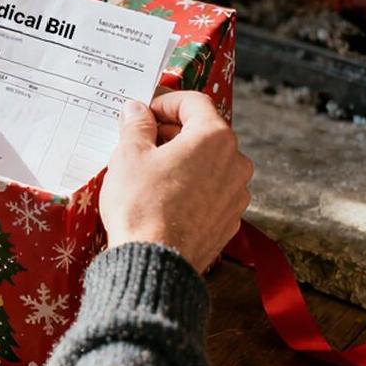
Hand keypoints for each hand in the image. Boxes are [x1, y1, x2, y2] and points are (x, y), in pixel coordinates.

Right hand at [100, 91, 252, 271]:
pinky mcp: (229, 221)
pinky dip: (190, 188)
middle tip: (141, 142)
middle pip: (204, 134)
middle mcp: (235, 163)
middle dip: (172, 133)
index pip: (194, 103)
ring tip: (150, 173)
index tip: (144, 112)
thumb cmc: (141, 206)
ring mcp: (236, 194)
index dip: (165, 102)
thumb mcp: (129, 156)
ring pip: (209, 165)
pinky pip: (210, 193)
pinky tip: (163, 199)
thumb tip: (137, 112)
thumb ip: (136, 126)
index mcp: (214, 138)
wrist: (155, 262)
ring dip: (183, 161)